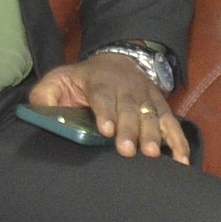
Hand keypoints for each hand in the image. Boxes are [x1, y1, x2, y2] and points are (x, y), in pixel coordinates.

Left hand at [28, 52, 189, 161]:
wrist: (118, 61)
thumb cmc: (84, 79)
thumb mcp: (59, 78)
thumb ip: (45, 95)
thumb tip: (40, 112)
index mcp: (101, 82)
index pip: (103, 97)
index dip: (106, 113)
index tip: (106, 130)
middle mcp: (127, 89)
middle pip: (130, 109)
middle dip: (130, 130)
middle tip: (129, 150)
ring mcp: (147, 98)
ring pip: (152, 116)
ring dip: (155, 135)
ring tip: (153, 154)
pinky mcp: (161, 108)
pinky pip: (172, 124)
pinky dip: (178, 142)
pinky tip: (180, 160)